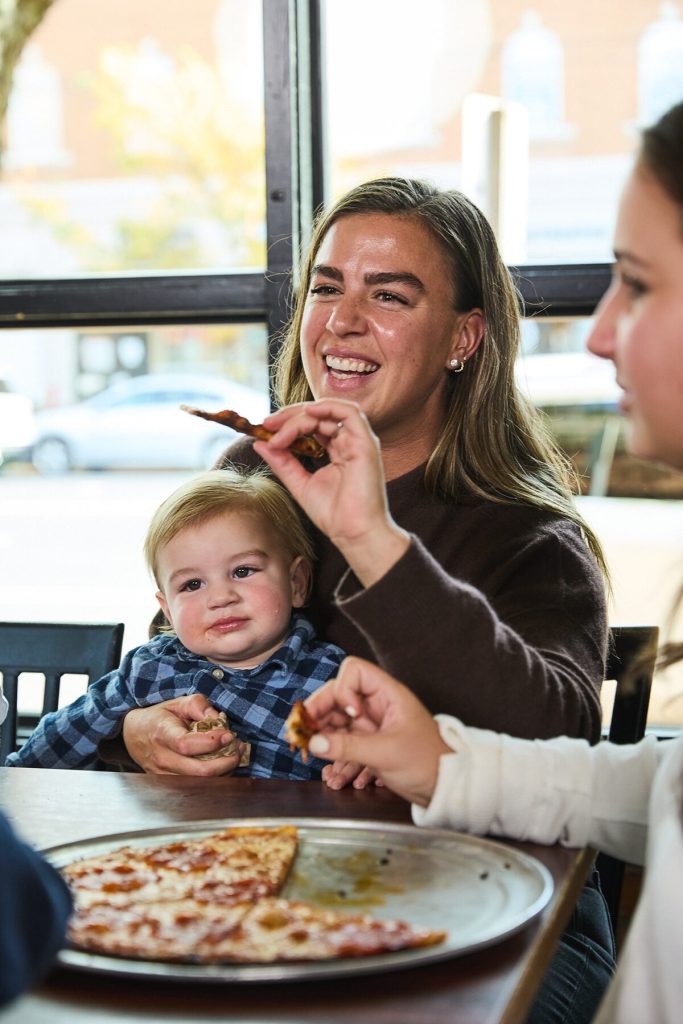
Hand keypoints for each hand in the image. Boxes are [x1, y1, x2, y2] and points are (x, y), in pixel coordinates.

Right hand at [122, 695, 244, 775]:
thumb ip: (200, 706)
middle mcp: (163, 758)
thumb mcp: (178, 702)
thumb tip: (219, 719)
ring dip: (223, 771)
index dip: (211, 743)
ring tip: (235, 755)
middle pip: (199, 771)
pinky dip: (214, 777)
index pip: (187, 745)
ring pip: (200, 782)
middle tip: (239, 748)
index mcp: (163, 734)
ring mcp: (164, 775)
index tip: (229, 735)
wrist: (133, 734)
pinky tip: (222, 764)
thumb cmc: (159, 717)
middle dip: (226, 762)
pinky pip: (196, 785)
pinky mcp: (169, 783)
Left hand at [254, 400, 409, 587]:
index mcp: (338, 451)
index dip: (288, 424)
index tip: (265, 431)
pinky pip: (350, 412)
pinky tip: (307, 413)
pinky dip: (327, 407)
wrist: (353, 534)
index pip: (312, 426)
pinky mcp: (366, 444)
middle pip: (319, 415)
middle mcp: (349, 443)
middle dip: (289, 416)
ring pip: (329, 412)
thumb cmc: (333, 515)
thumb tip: (261, 442)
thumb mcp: (299, 483)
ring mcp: (359, 442)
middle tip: (267, 424)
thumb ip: (282, 462)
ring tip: (279, 426)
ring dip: (301, 414)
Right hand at [305, 657, 450, 806]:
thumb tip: (313, 743)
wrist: (445, 788)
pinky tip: (322, 760)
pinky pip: (340, 738)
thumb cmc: (427, 762)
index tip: (349, 713)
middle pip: (337, 695)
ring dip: (318, 731)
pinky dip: (328, 747)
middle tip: (300, 730)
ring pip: (335, 718)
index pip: (353, 672)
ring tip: (304, 747)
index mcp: (387, 694)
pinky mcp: (366, 743)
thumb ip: (348, 747)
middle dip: (318, 711)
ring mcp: (369, 724)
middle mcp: (375, 704)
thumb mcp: (386, 753)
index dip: (343, 689)